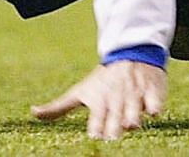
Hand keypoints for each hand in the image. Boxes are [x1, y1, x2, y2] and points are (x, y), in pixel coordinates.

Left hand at [31, 61, 167, 140]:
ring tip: (131, 123)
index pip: (97, 117)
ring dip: (133, 115)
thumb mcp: (80, 91)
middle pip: (116, 116)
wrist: (129, 54)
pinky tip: (154, 111)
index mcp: (99, 100)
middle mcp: (116, 98)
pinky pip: (155, 99)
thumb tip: (33, 113)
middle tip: (112, 136)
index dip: (96, 127)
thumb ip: (58, 107)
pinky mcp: (152, 90)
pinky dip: (154, 104)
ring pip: (135, 107)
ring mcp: (135, 93)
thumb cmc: (102, 80)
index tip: (95, 135)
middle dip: (115, 125)